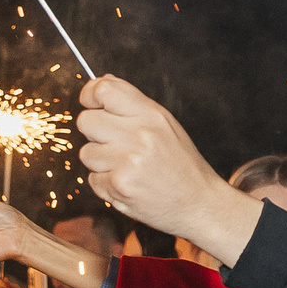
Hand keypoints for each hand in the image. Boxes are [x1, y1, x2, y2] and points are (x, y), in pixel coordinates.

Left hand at [75, 75, 258, 260]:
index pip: (104, 90)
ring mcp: (127, 161)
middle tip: (114, 144)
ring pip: (86, 153)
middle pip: (86, 121)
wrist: (200, 204)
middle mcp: (139, 135)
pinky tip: (128, 183)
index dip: (90, 95)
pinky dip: (106, 184)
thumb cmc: (183, 165)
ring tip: (126, 167)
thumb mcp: (166, 124)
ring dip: (100, 162)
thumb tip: (102, 83)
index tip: (91, 103)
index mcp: (152, 115)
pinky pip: (93, 179)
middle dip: (94, 133)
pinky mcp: (119, 185)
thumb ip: (133, 104)